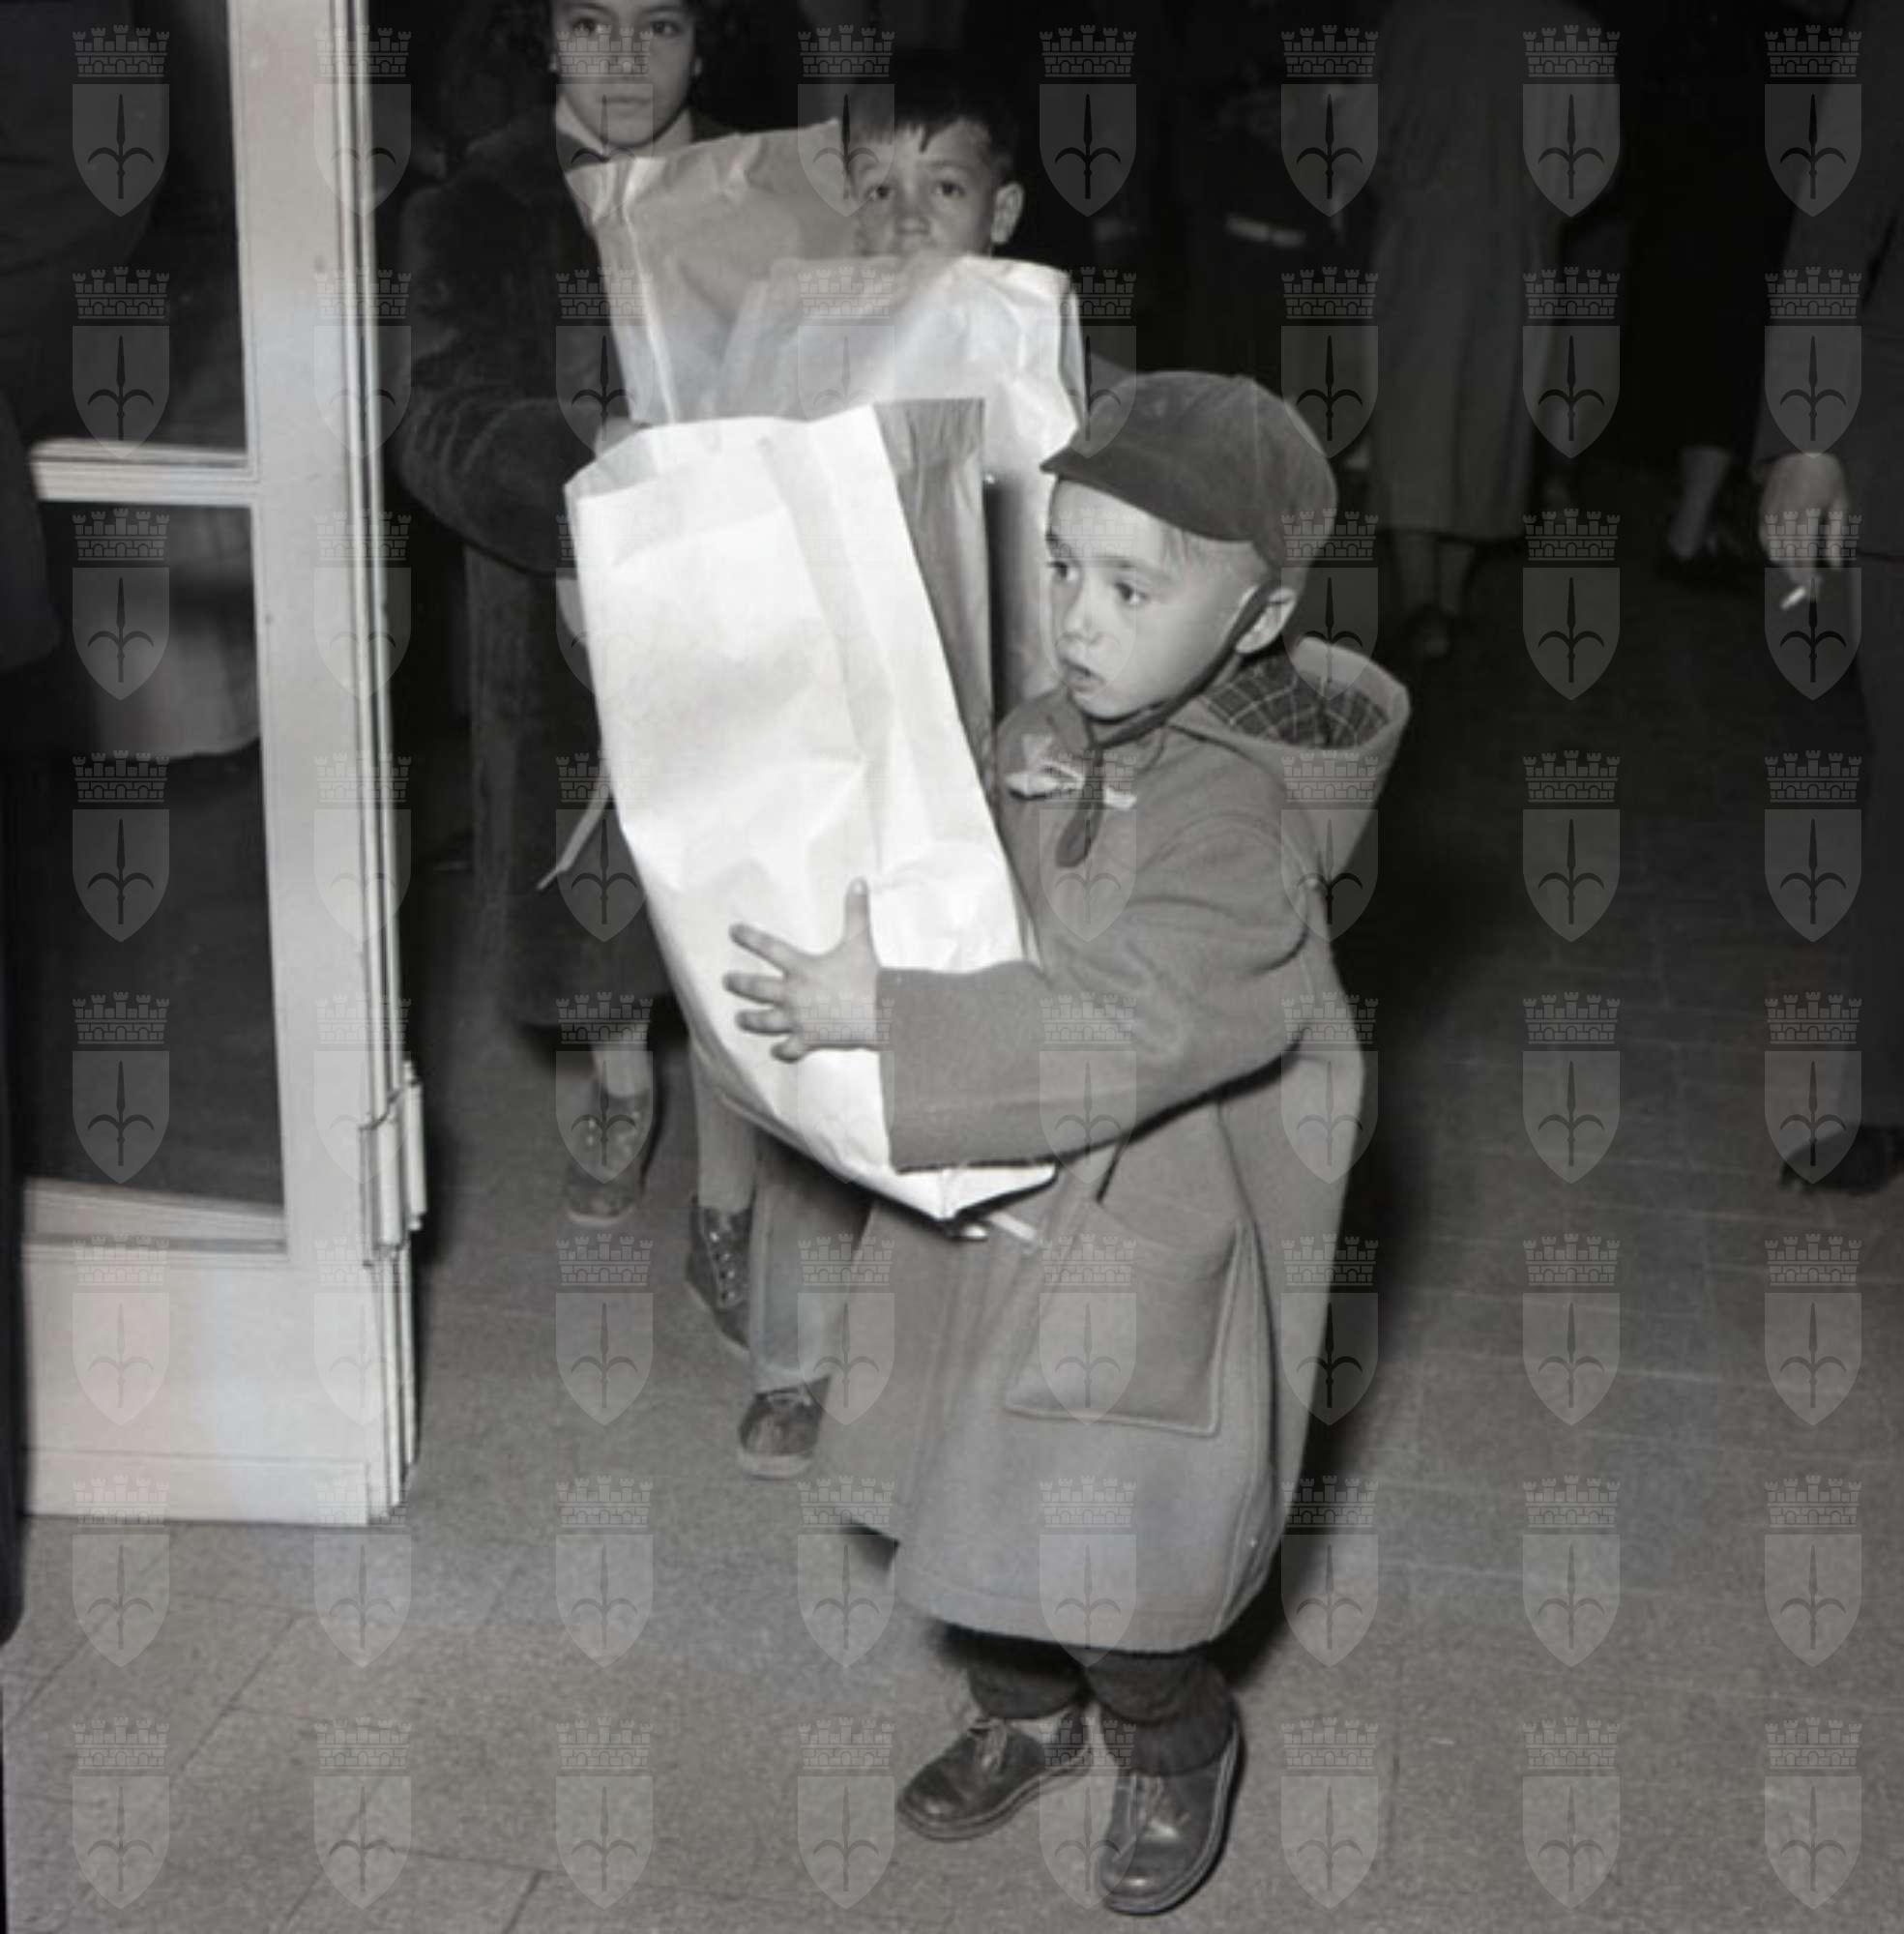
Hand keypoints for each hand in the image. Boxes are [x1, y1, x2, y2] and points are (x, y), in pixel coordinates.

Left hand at [726, 881, 882, 1060]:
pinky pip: (789, 1048)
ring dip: (750, 1020)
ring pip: (765, 1022)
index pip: (769, 948)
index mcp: (802, 968)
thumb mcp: (859, 940)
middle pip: (757, 988)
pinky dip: (781, 1050)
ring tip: (738, 1019)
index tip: (732, 931)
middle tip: (726, 981)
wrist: (880, 1012)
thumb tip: (858, 881)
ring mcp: (799, 1020)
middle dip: (739, 983)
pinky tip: (775, 1050)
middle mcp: (794, 994)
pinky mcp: (810, 1040)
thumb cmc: (868, 976)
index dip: (749, 938)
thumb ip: (855, 911)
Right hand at [1759, 451, 1851, 587]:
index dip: (1808, 577)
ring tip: (1798, 572)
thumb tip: (1836, 564)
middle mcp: (1784, 519)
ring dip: (1785, 566)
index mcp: (1805, 516)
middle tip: (1808, 587)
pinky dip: (1774, 552)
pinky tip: (1783, 556)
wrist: (1801, 449)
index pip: (1804, 556)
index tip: (1814, 590)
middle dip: (1797, 576)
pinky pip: (1765, 540)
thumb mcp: (1839, 502)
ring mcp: (1769, 516)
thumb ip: (1835, 536)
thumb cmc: (1826, 474)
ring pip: (1774, 552)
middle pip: (1787, 558)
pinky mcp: (1761, 513)